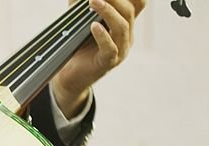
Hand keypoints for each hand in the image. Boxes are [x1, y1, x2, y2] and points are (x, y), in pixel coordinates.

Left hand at [52, 0, 144, 116]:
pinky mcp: (108, 63)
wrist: (71, 76)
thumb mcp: (83, 23)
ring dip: (108, 12)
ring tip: (93, 1)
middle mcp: (126, 36)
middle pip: (130, 12)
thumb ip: (84, 7)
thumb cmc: (79, 48)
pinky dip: (102, 35)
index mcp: (125, 24)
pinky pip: (110, 48)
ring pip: (122, 27)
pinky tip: (93, 26)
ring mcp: (120, 50)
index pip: (138, 4)